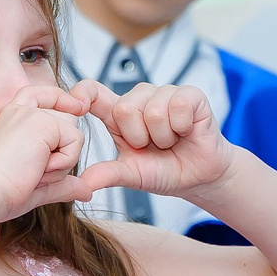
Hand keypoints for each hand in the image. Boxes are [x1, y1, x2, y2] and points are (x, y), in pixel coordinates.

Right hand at [0, 84, 89, 219]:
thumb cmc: (2, 192)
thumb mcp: (38, 186)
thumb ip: (63, 183)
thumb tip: (87, 191)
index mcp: (11, 120)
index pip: (40, 96)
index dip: (61, 99)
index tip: (78, 108)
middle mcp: (20, 111)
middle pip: (67, 118)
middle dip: (63, 151)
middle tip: (36, 172)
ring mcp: (31, 114)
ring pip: (73, 132)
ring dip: (63, 161)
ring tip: (36, 171)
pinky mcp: (43, 122)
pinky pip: (75, 140)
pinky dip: (64, 162)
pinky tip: (40, 168)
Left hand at [72, 81, 237, 201]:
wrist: (199, 177)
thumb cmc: (163, 171)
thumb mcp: (132, 175)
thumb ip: (108, 174)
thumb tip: (82, 184)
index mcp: (118, 114)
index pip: (93, 91)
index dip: (81, 93)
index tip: (77, 108)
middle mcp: (139, 98)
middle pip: (124, 108)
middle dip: (139, 137)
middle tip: (152, 146)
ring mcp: (164, 93)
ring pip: (153, 111)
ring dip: (163, 137)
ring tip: (170, 141)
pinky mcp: (190, 94)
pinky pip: (177, 105)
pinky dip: (181, 127)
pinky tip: (185, 131)